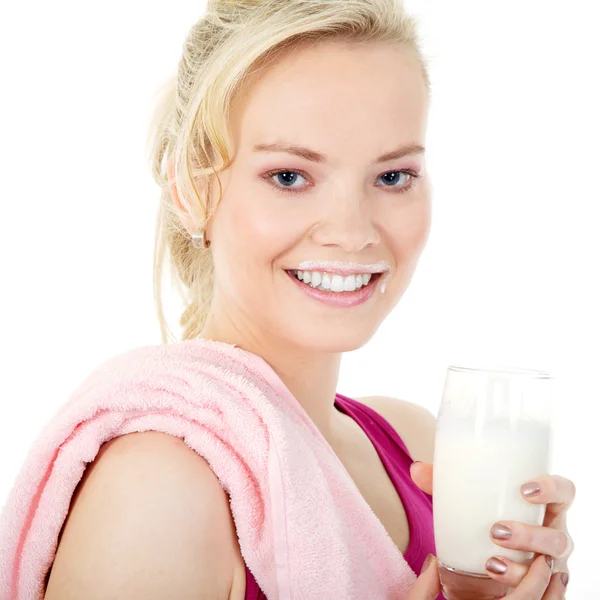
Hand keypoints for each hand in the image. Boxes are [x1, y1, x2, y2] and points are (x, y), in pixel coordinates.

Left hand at [410, 462, 575, 598]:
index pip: (565, 492)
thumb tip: (415, 470)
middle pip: (559, 536)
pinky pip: (546, 594)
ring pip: (551, 569)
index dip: (553, 488)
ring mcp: (550, 564)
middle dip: (532, 536)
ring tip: (490, 564)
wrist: (482, 562)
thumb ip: (443, 486)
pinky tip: (499, 584)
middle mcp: (552, 535)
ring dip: (523, 569)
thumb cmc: (482, 520)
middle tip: (496, 531)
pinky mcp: (541, 587)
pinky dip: (524, 588)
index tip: (524, 489)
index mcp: (542, 506)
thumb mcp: (468, 503)